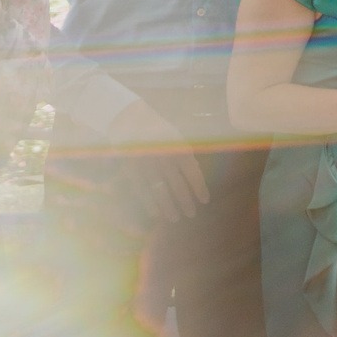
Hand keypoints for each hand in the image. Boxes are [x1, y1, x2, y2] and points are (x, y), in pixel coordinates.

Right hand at [105, 98, 206, 223]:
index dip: (199, 188)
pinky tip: (154, 213)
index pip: (193, 173)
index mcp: (179, 149)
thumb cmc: (159, 128)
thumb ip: (185, 155)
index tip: (205, 201)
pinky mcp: (132, 170)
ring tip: (175, 218)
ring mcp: (148, 165)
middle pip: (178, 186)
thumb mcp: (177, 137)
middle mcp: (166, 159)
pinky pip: (141, 189)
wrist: (131, 118)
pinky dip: (148, 202)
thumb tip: (194, 172)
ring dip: (168, 206)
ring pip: (160, 191)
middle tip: (191, 215)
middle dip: (185, 202)